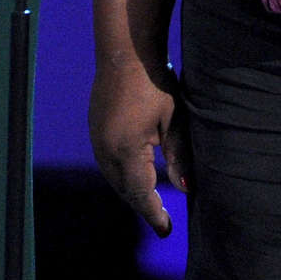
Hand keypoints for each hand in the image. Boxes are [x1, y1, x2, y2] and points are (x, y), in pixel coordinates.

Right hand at [89, 57, 189, 235]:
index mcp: (125, 150)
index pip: (140, 194)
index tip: (167, 230)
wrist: (126, 49)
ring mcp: (96, 137)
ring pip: (113, 177)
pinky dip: (122, 173)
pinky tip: (135, 172)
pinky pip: (107, 161)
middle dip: (142, 205)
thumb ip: (179, 156)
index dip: (154, 213)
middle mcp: (105, 149)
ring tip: (150, 200)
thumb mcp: (174, 120)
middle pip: (124, 189)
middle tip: (161, 219)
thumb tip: (186, 189)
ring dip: (131, 190)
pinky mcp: (95, 126)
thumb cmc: (155, 82)